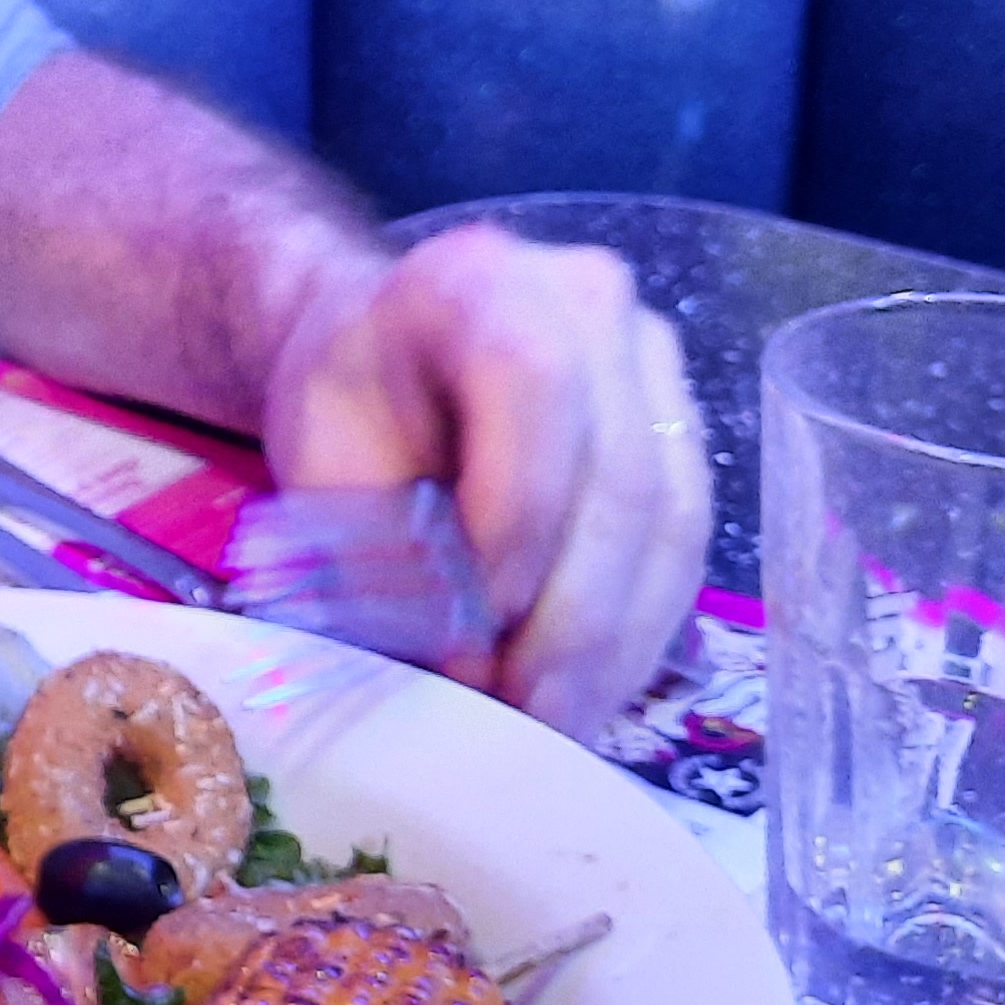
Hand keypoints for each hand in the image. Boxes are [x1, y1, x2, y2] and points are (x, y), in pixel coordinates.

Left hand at [259, 225, 708, 737]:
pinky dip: (637, 632)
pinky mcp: (682, 428)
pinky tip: (589, 692)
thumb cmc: (346, 402)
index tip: (473, 625)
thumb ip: (378, 543)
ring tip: (556, 723)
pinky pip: (685, 544)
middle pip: (620, 470)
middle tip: (522, 713)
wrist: (383, 352)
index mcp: (480, 280)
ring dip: (616, 642)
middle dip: (572, 615)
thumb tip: (459, 659)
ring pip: (671, 520)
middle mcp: (588, 302)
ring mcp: (652, 361)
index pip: (533, 385)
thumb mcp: (320, 456)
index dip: (518, 515)